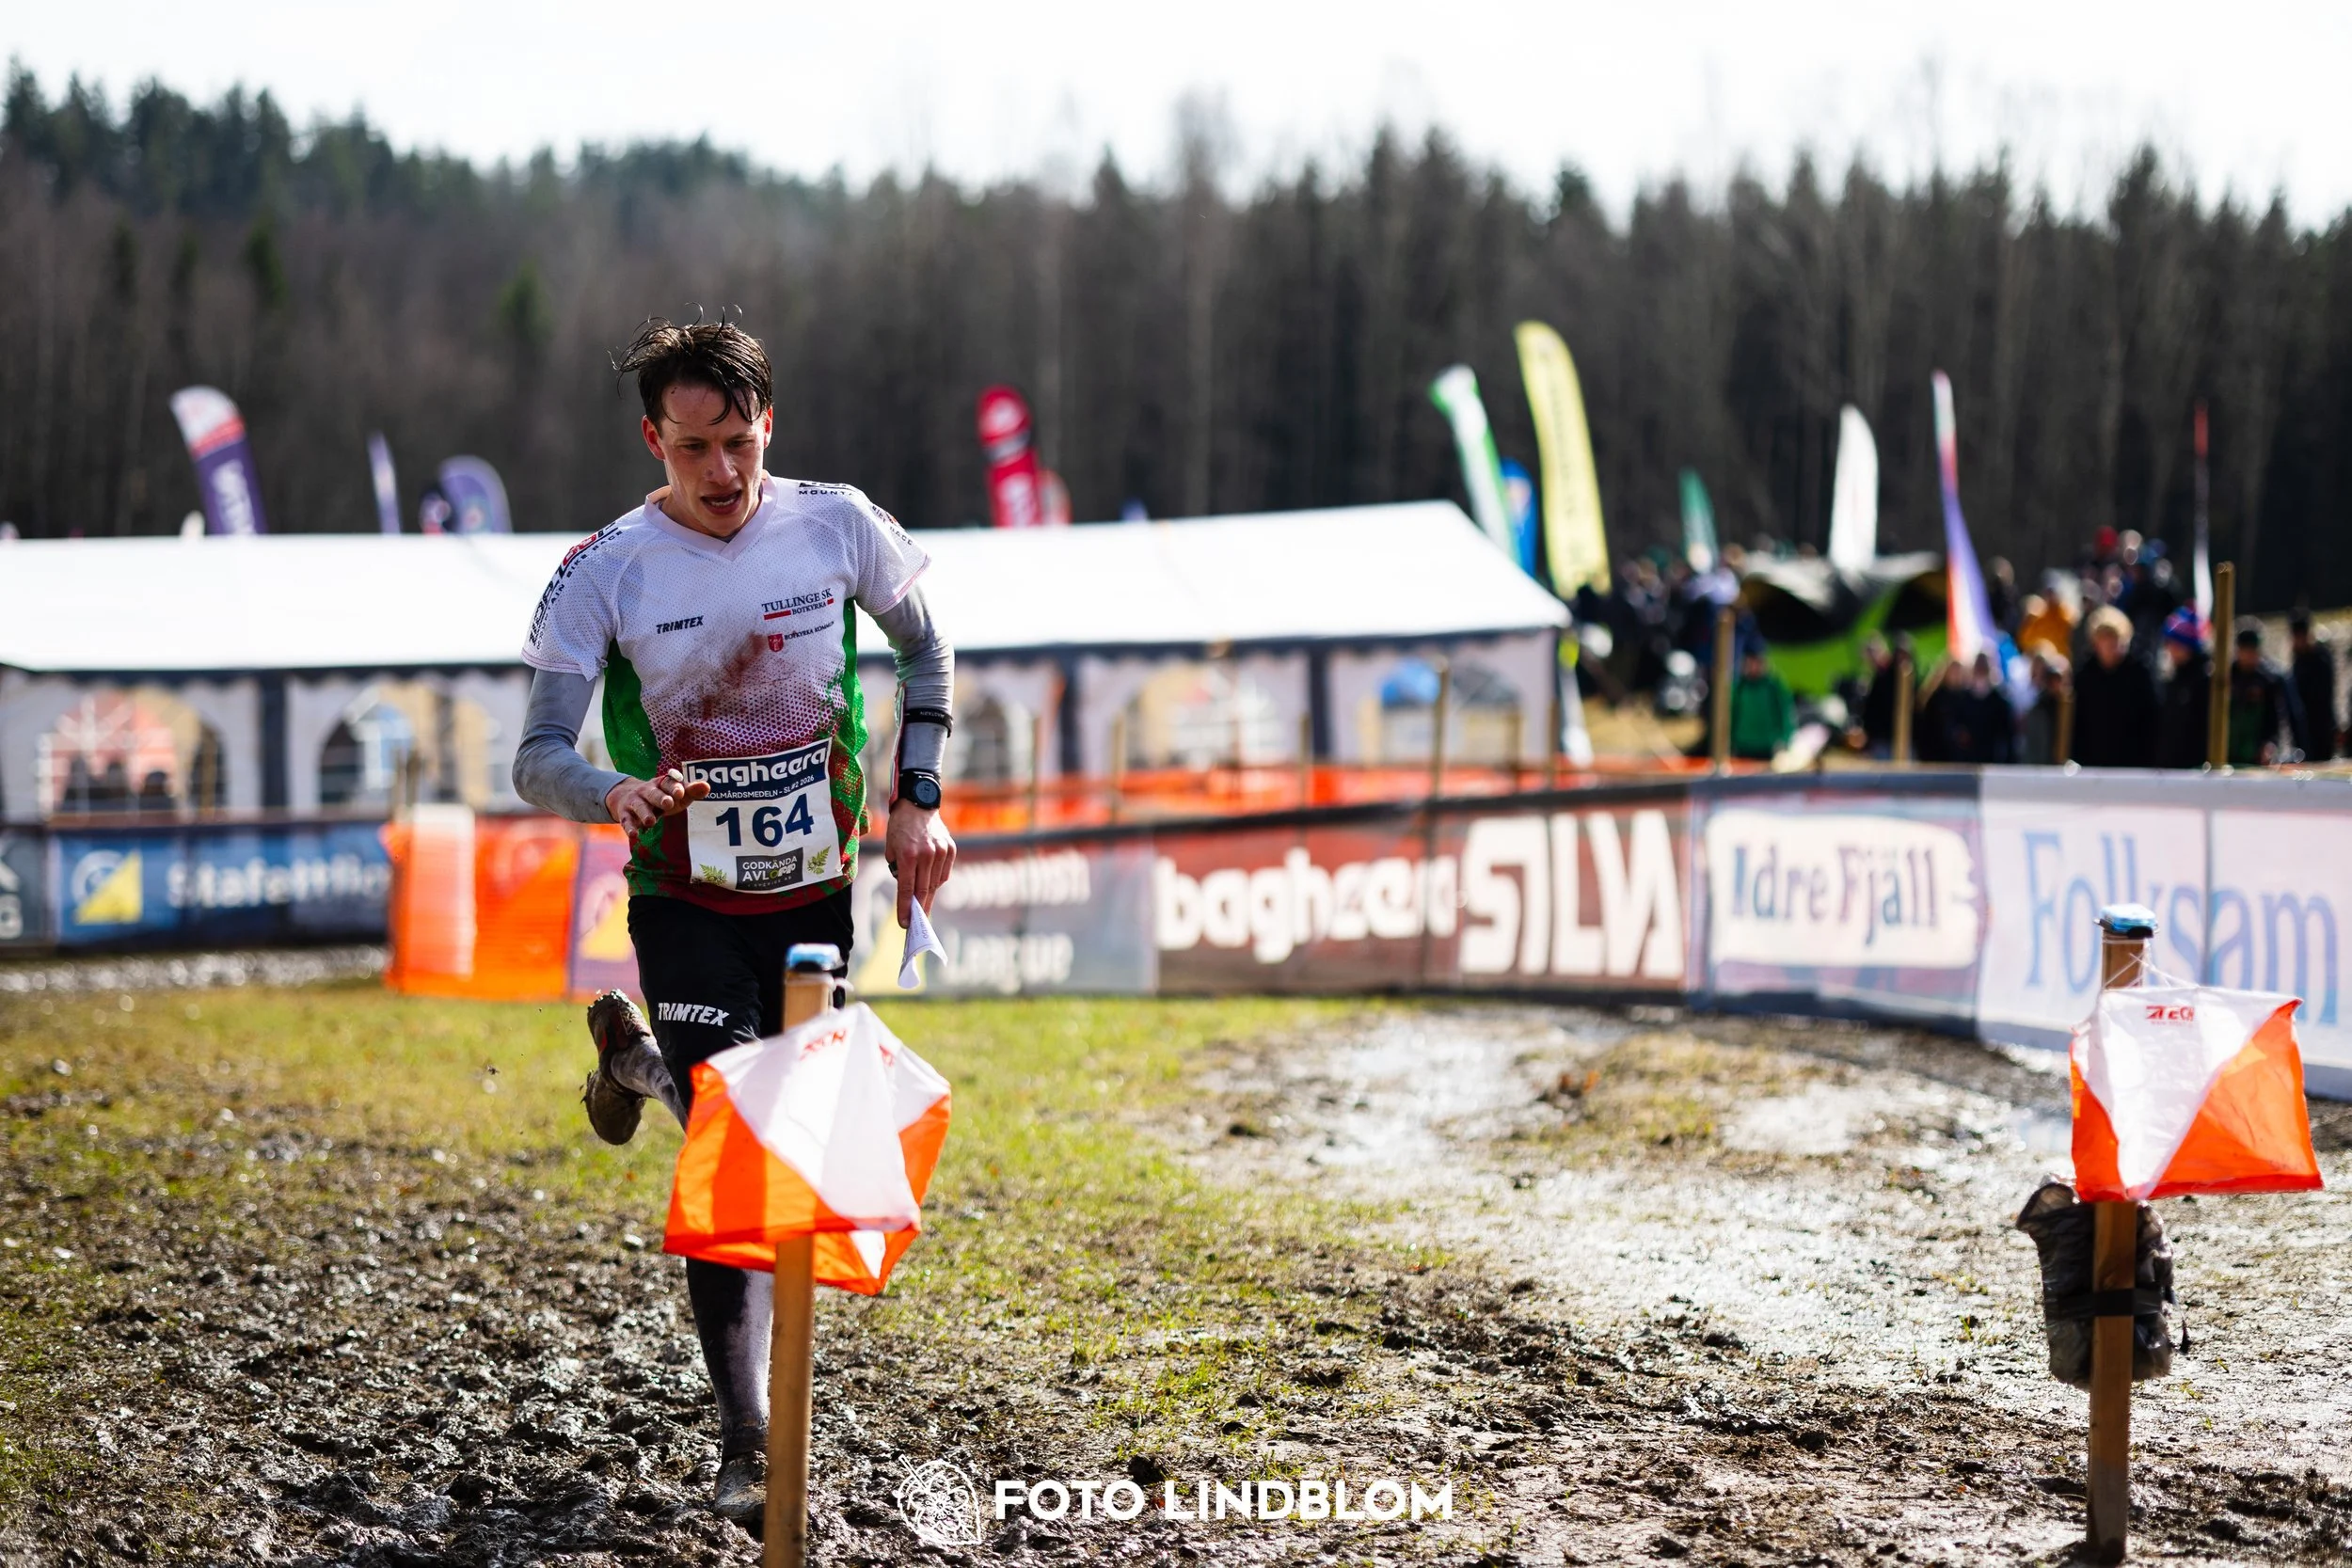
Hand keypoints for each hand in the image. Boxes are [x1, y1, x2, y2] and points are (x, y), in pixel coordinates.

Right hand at [605, 769, 709, 832]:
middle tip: (668, 804)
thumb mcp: (675, 795)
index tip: (681, 792)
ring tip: (651, 822)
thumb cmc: (660, 797)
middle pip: (653, 793)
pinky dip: (630, 828)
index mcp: (661, 784)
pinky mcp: (625, 814)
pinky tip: (634, 835)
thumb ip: (691, 792)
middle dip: (660, 798)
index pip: (667, 783)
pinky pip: (627, 821)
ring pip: (640, 806)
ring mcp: (635, 802)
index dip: (674, 787)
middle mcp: (646, 791)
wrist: (626, 797)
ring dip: (645, 813)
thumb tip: (707, 786)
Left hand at [885, 797, 955, 927]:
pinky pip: (943, 873)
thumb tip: (908, 888)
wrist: (918, 803)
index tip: (904, 923)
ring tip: (922, 909)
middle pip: (923, 890)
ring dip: (928, 896)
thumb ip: (898, 868)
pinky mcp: (950, 849)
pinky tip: (931, 886)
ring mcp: (940, 852)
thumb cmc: (900, 826)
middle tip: (916, 924)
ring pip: (935, 883)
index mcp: (908, 855)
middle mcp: (926, 855)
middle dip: (918, 909)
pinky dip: (937, 881)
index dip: (905, 908)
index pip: (906, 889)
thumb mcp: (891, 847)